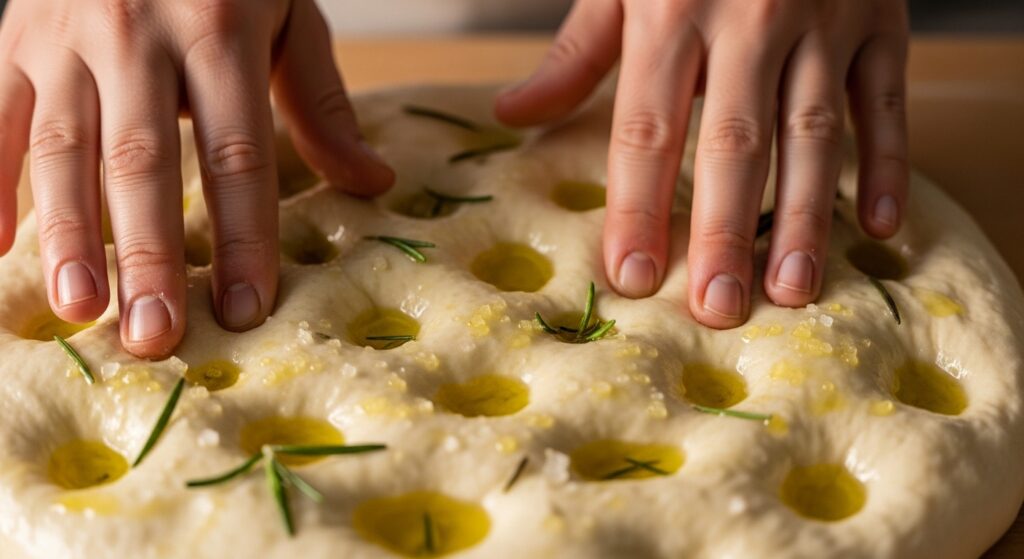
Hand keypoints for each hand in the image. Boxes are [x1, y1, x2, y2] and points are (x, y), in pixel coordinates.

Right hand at [0, 0, 393, 356]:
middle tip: (156, 336)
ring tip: (81, 309)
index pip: (237, 153)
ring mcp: (65, 35)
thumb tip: (373, 183)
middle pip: (144, 162)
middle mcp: (136, 33)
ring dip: (67, 235)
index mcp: (218, 30)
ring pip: (63, 148)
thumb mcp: (290, 18)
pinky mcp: (14, 39)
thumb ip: (321, 103)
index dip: (243, 236)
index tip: (245, 309)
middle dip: (149, 255)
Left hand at [496, 0, 908, 327]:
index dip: (638, 208)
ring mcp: (822, 18)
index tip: (629, 278)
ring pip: (813, 131)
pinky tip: (876, 227)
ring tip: (792, 291)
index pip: (647, 130)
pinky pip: (885, 98)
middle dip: (724, 232)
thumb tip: (511, 113)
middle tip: (717, 311)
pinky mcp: (880, 17)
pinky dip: (888, 161)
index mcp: (671, 10)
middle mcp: (749, 18)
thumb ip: (576, 52)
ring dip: (804, 216)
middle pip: (732, 142)